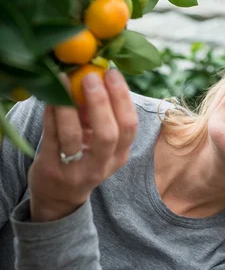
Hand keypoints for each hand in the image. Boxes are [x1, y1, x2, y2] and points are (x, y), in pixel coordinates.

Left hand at [28, 69, 137, 221]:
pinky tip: (52, 94)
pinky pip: (51, 135)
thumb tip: (98, 74)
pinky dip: (52, 111)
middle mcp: (101, 165)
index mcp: (119, 155)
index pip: (129, 126)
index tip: (113, 73)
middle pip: (109, 134)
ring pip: (74, 135)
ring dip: (70, 105)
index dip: (122, 98)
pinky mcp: (50, 167)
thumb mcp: (100, 144)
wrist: (59, 196)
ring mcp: (75, 169)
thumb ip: (102, 115)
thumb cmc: (83, 159)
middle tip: (91, 76)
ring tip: (66, 80)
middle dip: (102, 101)